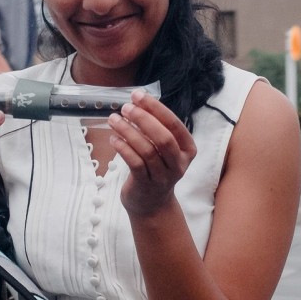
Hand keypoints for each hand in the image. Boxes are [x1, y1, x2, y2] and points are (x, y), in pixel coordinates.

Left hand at [108, 91, 196, 217]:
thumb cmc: (155, 167)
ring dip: (128, 131)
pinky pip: (134, 163)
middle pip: (163, 138)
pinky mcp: (146, 184)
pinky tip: (113, 139)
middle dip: (143, 119)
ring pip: (147, 150)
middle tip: (125, 108)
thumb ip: (156, 127)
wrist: (151, 203)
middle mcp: (179, 163)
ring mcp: (163, 176)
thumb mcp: (163, 148)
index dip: (156, 108)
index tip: (138, 96)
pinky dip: (123, 148)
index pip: (174, 124)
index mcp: (187, 149)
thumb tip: (138, 101)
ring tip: (114, 120)